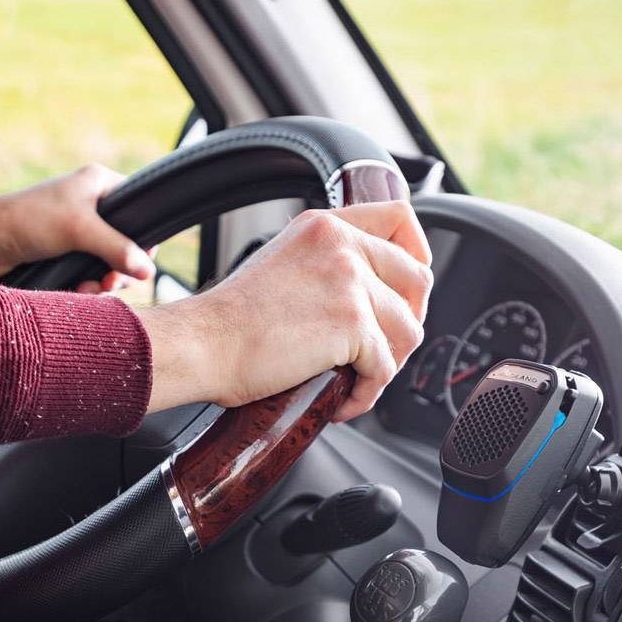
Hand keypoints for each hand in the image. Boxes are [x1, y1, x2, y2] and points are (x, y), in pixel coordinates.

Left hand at [0, 165, 155, 288]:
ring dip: (105, 282)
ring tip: (90, 289)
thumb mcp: (80, 230)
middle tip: (110, 282)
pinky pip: (92, 275)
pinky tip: (78, 291)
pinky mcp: (68, 254)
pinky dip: (89, 287)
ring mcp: (81, 233)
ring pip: (111, 264)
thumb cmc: (30, 220)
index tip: (141, 263)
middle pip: (128, 244)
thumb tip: (149, 272)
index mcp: (100, 185)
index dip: (145, 238)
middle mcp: (93, 207)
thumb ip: (118, 248)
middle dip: (121, 270)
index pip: (139, 208)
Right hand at [140, 201, 431, 422]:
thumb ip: (323, 266)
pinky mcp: (352, 325)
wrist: (203, 345)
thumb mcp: (281, 265)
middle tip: (382, 349)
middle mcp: (342, 246)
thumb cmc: (229, 322)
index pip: (400, 219)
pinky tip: (341, 402)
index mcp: (325, 228)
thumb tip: (360, 299)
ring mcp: (350, 283)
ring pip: (408, 329)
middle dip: (408, 321)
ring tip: (355, 381)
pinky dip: (366, 394)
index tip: (408, 288)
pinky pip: (385, 368)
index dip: (417, 254)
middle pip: (418, 279)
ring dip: (388, 363)